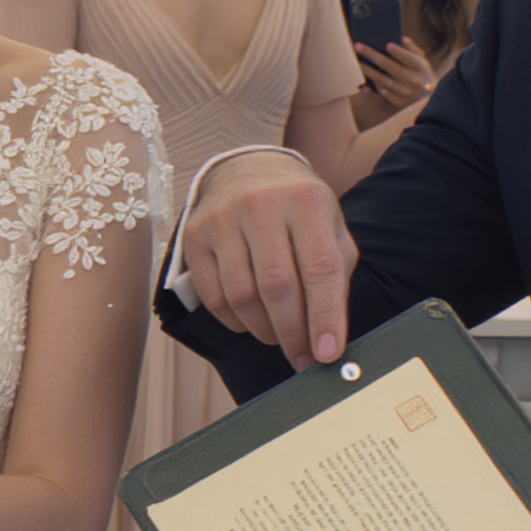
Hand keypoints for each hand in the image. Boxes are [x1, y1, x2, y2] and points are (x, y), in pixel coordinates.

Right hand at [181, 151, 356, 369]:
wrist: (249, 171)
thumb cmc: (298, 211)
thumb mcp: (330, 227)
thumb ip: (335, 274)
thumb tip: (332, 337)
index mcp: (306, 201)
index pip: (320, 268)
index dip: (325, 317)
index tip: (328, 354)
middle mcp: (262, 204)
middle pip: (278, 287)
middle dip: (294, 334)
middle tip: (303, 359)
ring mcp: (224, 218)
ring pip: (242, 296)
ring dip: (264, 330)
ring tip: (279, 336)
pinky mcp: (195, 235)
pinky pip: (213, 296)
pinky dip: (235, 321)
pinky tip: (251, 320)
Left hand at [356, 37, 437, 112]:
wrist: (429, 99)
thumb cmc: (421, 73)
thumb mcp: (422, 60)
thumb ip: (413, 49)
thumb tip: (402, 38)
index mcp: (421, 68)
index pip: (409, 58)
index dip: (399, 52)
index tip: (387, 45)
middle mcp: (414, 81)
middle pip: (391, 67)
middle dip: (373, 56)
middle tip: (358, 46)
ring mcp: (406, 93)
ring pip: (384, 81)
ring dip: (369, 71)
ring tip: (358, 62)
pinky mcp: (399, 103)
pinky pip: (382, 94)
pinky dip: (373, 88)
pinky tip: (363, 83)